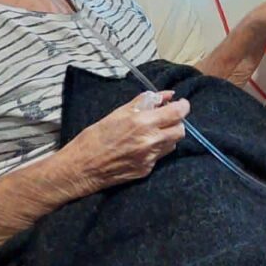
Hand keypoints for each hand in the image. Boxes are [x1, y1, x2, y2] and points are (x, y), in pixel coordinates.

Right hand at [63, 90, 188, 196]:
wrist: (82, 167)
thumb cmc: (95, 136)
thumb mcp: (118, 112)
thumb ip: (145, 102)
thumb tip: (165, 95)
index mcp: (142, 123)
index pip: (177, 113)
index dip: (183, 106)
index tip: (181, 103)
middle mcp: (150, 141)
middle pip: (180, 130)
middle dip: (177, 122)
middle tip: (166, 117)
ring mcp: (149, 158)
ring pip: (173, 144)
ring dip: (168, 135)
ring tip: (153, 131)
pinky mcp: (146, 170)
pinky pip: (160, 156)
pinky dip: (157, 148)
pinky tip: (142, 145)